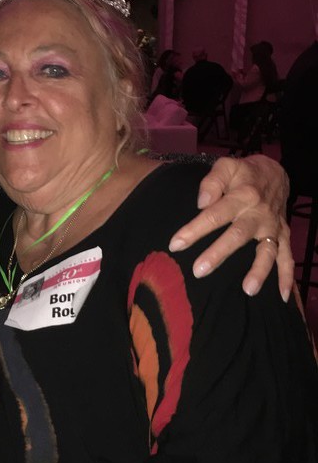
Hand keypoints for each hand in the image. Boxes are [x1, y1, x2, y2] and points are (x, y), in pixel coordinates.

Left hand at [168, 154, 292, 299]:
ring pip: (267, 251)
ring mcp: (272, 227)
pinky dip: (287, 277)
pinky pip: (287, 257)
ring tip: (247, 289)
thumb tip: (201, 202)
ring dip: (259, 271)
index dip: (194, 229)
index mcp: (242, 196)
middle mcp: (259, 213)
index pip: (215, 214)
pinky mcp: (282, 235)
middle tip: (199, 271)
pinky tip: (283, 296)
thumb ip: (212, 181)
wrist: (274, 173)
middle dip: (218, 254)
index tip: (175, 244)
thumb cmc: (243, 173)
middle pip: (238, 235)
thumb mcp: (226, 166)